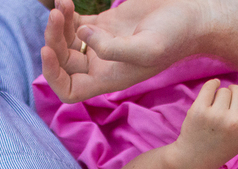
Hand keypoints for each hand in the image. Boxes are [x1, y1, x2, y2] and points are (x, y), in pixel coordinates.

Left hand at [41, 0, 210, 101]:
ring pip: (64, 40)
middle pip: (62, 61)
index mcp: (109, 79)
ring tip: (63, 4)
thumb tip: (82, 35)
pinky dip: (67, 11)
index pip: (69, 90)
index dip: (52, 75)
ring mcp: (101, 43)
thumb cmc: (175, 37)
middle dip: (52, 39)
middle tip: (57, 15)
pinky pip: (75, 22)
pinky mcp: (104, 23)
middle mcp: (102, 65)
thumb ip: (112, 48)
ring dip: (58, 23)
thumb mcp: (147, 48)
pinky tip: (67, 0)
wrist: (192, 16)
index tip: (46, 51)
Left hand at [176, 77, 237, 168]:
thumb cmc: (221, 146)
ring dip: (220, 96)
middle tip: (226, 106)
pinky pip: (210, 86)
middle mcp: (235, 122)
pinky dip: (211, 85)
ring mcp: (216, 116)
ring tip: (215, 113)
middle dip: (234, 94)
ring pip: (224, 90)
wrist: (195, 159)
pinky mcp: (199, 110)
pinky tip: (211, 88)